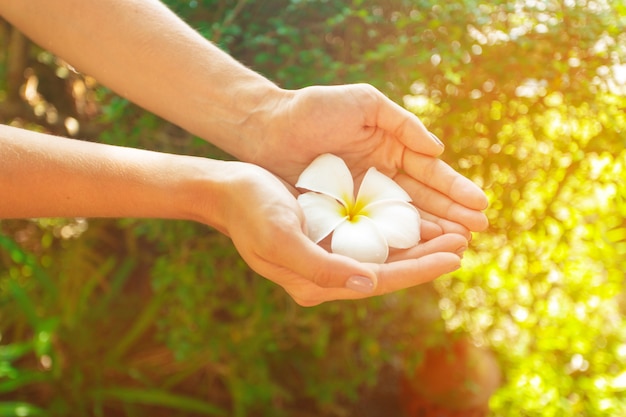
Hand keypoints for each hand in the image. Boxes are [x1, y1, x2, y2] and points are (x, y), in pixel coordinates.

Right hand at [211, 161, 466, 305]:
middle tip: (464, 238)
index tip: (456, 255)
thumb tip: (370, 281)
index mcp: (318, 282)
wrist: (228, 191)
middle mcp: (328, 274)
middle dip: (427, 256)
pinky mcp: (328, 236)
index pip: (381, 281)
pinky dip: (396, 229)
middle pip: (389, 269)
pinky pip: (370, 237)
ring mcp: (329, 255)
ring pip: (384, 254)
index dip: (420, 269)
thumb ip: (322, 266)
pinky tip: (416, 217)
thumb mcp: (282, 238)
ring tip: (450, 229)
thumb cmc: (251, 211)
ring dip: (416, 242)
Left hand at [252, 84, 488, 238]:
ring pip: (402, 218)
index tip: (481, 205)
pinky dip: (395, 240)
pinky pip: (373, 229)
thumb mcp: (364, 104)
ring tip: (458, 245)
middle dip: (451, 215)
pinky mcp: (341, 213)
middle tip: (478, 233)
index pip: (430, 173)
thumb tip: (438, 151)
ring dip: (430, 231)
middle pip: (423, 199)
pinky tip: (417, 251)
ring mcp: (362, 196)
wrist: (267, 128)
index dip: (455, 189)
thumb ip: (403, 123)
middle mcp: (381, 175)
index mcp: (391, 147)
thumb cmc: (313, 109)